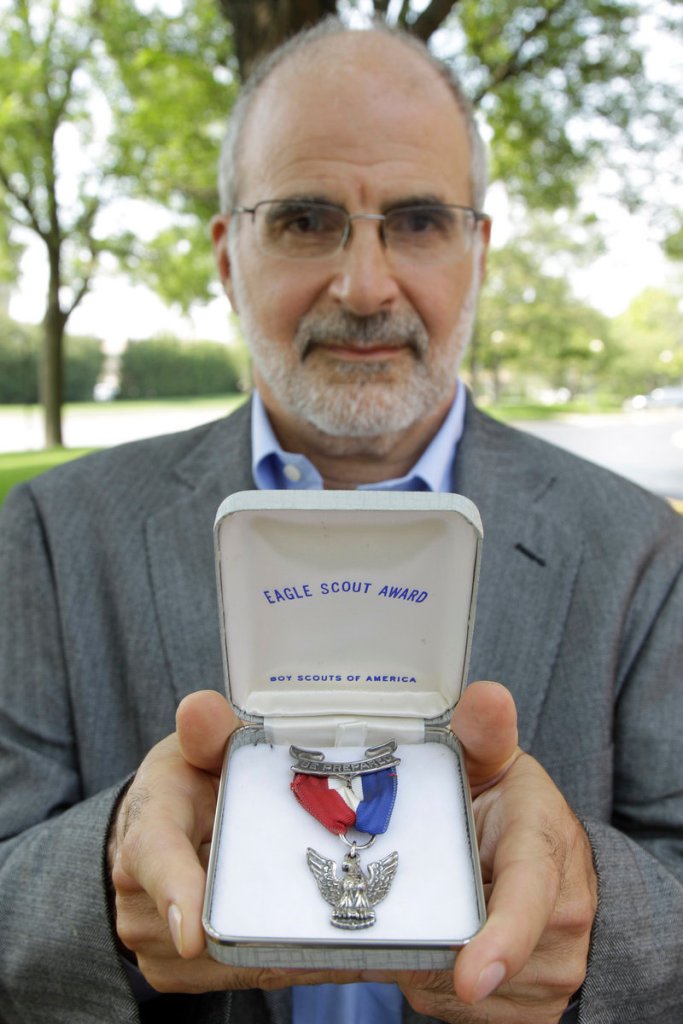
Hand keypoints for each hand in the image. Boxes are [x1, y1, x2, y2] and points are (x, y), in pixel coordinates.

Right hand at [108, 690, 357, 992]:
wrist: (160, 832)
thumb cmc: (183, 785)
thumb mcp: (195, 749)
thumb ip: (208, 731)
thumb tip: (200, 710)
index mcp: (148, 828)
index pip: (155, 858)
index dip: (175, 893)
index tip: (193, 936)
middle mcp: (142, 897)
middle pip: (210, 921)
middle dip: (273, 924)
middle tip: (348, 920)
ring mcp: (162, 942)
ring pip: (234, 958)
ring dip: (296, 950)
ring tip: (364, 937)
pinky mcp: (184, 972)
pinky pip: (245, 974)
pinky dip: (294, 962)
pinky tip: (349, 953)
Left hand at [364, 681, 596, 1023]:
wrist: (550, 869)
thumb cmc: (510, 811)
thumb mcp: (495, 765)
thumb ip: (483, 733)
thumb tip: (487, 694)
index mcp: (545, 850)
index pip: (530, 898)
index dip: (503, 937)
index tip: (472, 976)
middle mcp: (561, 920)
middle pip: (475, 951)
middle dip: (426, 937)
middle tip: (391, 906)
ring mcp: (551, 974)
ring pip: (459, 991)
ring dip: (425, 960)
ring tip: (422, 914)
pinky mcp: (531, 1013)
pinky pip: (460, 1014)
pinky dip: (432, 986)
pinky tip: (435, 948)